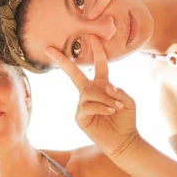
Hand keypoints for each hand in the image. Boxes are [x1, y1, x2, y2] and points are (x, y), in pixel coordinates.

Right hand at [46, 36, 139, 159]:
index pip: (100, 65)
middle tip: (50, 49)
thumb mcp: (127, 100)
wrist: (124, 140)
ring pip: (89, 92)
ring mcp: (82, 104)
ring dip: (105, 98)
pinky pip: (87, 106)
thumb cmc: (126, 119)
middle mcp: (89, 92)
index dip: (98, 51)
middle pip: (74, 73)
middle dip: (63, 61)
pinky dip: (101, 107)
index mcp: (102, 85)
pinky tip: (110, 112)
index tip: (92, 36)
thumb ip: (116, 90)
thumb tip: (103, 86)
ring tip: (116, 107)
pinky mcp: (80, 117)